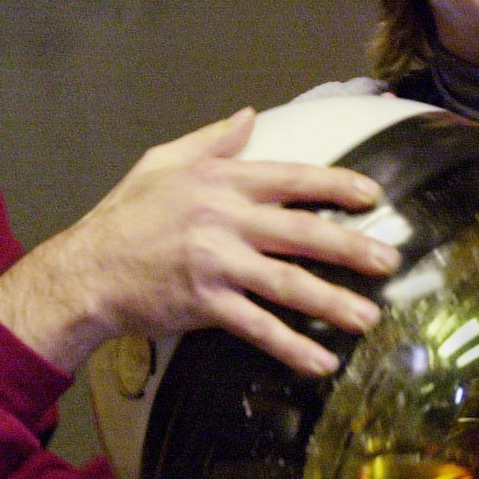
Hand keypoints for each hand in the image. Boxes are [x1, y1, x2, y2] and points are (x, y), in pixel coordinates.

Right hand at [0, 108, 399, 374]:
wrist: (88, 269)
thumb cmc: (126, 214)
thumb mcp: (163, 162)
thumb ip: (211, 141)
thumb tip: (248, 116)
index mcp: (221, 180)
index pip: (292, 178)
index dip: (337, 185)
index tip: (374, 196)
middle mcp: (225, 218)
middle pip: (303, 232)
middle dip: (353, 247)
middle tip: (391, 260)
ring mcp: (218, 263)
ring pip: (289, 283)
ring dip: (334, 302)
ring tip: (369, 316)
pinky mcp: (206, 303)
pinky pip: (258, 327)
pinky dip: (291, 346)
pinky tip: (321, 362)